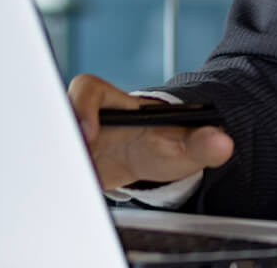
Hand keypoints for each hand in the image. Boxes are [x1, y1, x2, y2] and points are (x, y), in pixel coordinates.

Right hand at [68, 74, 234, 191]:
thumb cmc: (166, 143)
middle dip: (59, 135)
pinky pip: (53, 162)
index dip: (83, 106)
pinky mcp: (67, 157)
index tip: (91, 134)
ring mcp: (74, 136)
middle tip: (74, 161)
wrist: (152, 160)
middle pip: (59, 112)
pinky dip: (60, 174)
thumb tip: (223, 142)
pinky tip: (73, 187)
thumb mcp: (185, 144)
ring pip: (53, 138)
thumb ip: (203, 142)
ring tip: (76, 176)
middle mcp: (88, 115)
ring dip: (59, 157)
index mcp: (115, 102)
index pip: (88, 88)